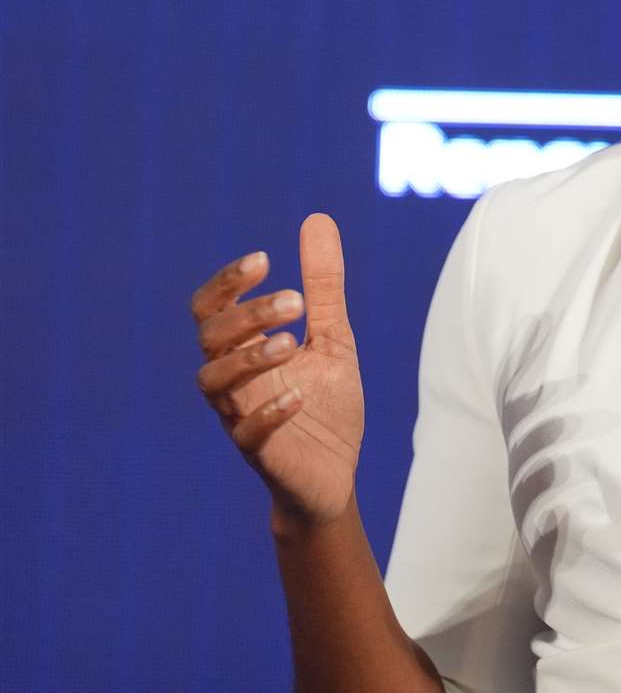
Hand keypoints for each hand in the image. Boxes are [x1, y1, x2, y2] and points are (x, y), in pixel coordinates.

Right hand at [192, 213, 364, 530]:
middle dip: (248, 314)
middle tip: (295, 301)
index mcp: (246, 348)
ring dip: (250, 358)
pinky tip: (298, 395)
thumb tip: (317, 219)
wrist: (336, 473)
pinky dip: (268, 412)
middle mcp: (234, 379)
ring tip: (291, 342)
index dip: (228, 282)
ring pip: (215, 382)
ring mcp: (240, 415)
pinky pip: (247, 433)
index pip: (212, 308)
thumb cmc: (326, 402)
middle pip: (212, 336)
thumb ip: (323, 285)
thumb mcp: (333, 336)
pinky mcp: (260, 453)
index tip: (264, 259)